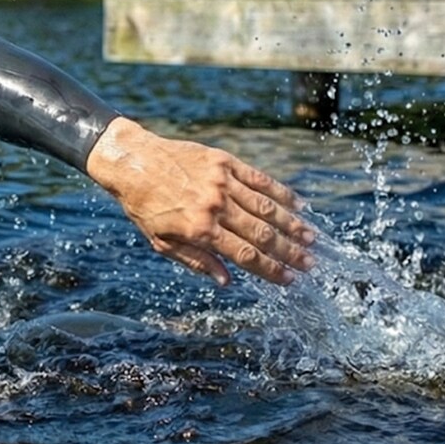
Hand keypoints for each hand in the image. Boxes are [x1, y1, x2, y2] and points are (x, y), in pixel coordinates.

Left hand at [84, 118, 316, 285]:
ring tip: (311, 238)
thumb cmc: (144, 207)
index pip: (245, 255)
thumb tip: (227, 281)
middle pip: (262, 233)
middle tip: (310, 263)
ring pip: (266, 207)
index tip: (289, 279)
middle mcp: (215, 206)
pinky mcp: (224, 162)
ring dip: (292, 224)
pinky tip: (298, 204)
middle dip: (289, 251)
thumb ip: (196, 261)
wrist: (133, 162)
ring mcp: (222, 182)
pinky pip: (259, 179)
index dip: (270, 269)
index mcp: (199, 230)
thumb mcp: (161, 242)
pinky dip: (281, 193)